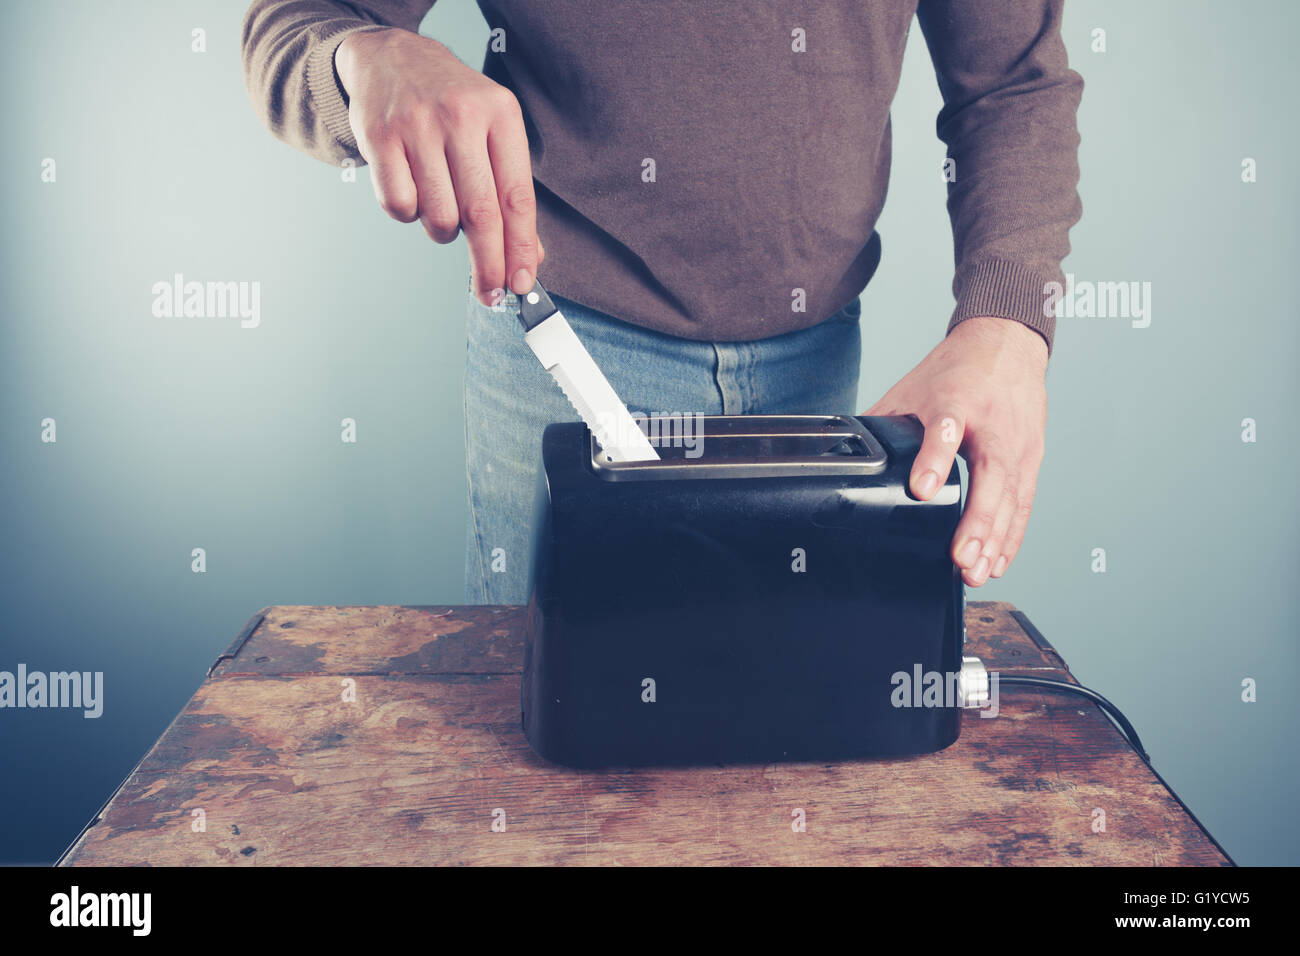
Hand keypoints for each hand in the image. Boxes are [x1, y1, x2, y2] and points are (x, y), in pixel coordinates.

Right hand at [335, 28, 544, 304]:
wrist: (392, 57)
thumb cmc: (452, 106)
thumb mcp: (493, 132)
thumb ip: (511, 192)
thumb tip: (530, 258)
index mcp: (501, 114)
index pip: (517, 196)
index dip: (521, 247)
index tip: (522, 282)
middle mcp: (461, 116)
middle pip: (480, 214)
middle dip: (488, 264)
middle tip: (490, 293)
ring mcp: (417, 125)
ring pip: (438, 216)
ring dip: (443, 230)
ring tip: (442, 204)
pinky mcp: (379, 137)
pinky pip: (399, 206)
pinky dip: (408, 214)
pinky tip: (413, 190)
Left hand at [865, 316, 1048, 586]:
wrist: (1007, 342)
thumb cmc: (957, 369)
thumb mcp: (912, 388)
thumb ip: (884, 424)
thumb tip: (847, 456)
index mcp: (956, 400)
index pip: (946, 429)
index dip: (933, 460)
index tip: (921, 490)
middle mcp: (993, 424)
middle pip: (991, 474)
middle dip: (977, 521)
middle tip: (961, 559)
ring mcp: (1018, 443)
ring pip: (1011, 497)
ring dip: (994, 539)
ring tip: (976, 573)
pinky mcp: (1033, 459)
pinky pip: (1023, 504)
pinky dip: (1012, 536)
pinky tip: (997, 562)